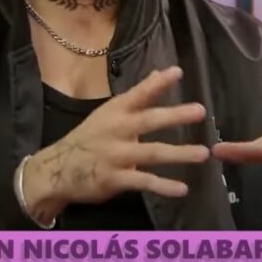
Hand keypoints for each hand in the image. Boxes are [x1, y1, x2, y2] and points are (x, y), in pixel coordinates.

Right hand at [20, 66, 209, 224]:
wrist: (57, 169)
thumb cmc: (89, 138)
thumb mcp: (110, 112)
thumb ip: (138, 96)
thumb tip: (160, 72)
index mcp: (116, 111)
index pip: (139, 93)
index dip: (158, 83)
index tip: (177, 72)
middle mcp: (117, 130)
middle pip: (149, 120)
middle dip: (175, 115)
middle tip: (200, 111)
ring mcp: (116, 155)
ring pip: (152, 153)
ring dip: (179, 153)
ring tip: (203, 153)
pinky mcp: (115, 178)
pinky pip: (143, 181)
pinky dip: (163, 186)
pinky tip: (182, 189)